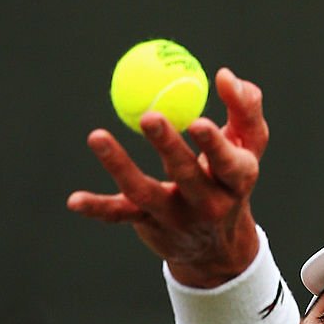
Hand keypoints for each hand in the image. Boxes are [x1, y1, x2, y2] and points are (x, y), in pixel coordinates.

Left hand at [67, 68, 268, 286]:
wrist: (218, 247)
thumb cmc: (230, 179)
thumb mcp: (249, 148)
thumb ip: (245, 109)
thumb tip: (226, 75)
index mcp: (236, 181)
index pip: (229, 164)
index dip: (214, 144)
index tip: (198, 121)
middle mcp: (208, 203)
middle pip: (186, 174)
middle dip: (168, 146)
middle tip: (150, 116)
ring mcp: (176, 217)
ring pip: (145, 191)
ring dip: (119, 165)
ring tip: (97, 136)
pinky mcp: (149, 225)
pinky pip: (120, 214)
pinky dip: (97, 208)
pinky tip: (74, 201)